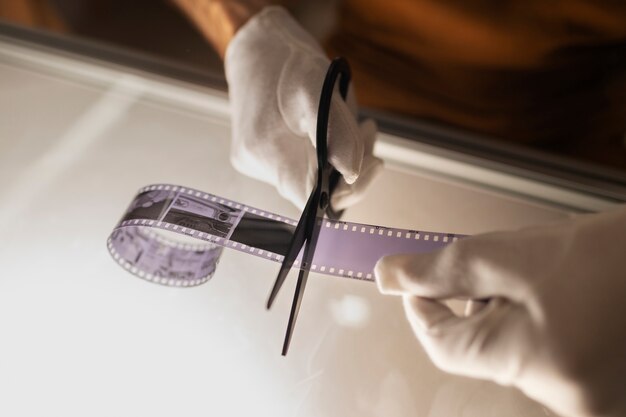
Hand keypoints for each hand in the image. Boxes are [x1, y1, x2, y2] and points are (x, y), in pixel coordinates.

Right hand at [224, 6, 381, 208]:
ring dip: (342, 157)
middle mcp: (258, 164)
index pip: (309, 202)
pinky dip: (327, 151)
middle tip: (369, 134)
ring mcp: (258, 162)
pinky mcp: (264, 155)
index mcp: (268, 153)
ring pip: (312, 177)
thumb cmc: (286, 62)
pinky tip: (338, 127)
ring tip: (359, 125)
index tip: (369, 166)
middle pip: (314, 191)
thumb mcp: (317, 88)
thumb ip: (336, 134)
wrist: (257, 45)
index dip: (344, 194)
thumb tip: (352, 173)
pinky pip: (303, 164)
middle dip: (350, 168)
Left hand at [375, 208, 625, 416]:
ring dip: (515, 313)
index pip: (444, 347)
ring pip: (518, 352)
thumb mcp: (517, 252)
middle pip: (484, 347)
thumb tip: (389, 276)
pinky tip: (572, 298)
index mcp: (537, 364)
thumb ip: (445, 269)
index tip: (419, 281)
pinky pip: (552, 360)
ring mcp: (594, 403)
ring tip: (554, 277)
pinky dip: (544, 328)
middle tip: (510, 264)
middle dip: (480, 303)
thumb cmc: (616, 253)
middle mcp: (568, 400)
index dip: (423, 308)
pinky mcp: (609, 394)